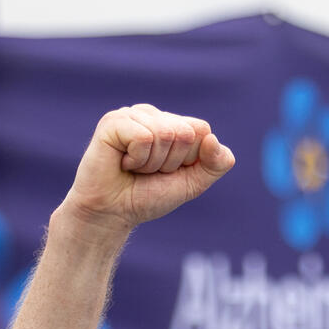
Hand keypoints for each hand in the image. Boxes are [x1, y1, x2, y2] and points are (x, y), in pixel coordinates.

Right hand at [58, 105, 235, 230]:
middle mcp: (153, 115)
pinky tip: (122, 163)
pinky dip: (137, 159)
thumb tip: (212, 139)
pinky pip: (143, 137)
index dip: (190, 159)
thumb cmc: (148, 196)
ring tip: (134, 168)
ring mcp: (132, 115)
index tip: (168, 171)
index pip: (202, 130)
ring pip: (165, 134)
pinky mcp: (113, 122)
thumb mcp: (192, 183)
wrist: (112, 214)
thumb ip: (216, 164)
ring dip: (152, 163)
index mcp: (172, 123)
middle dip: (171, 162)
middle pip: (185, 132)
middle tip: (148, 171)